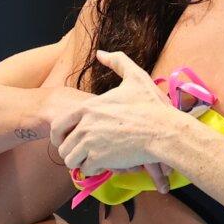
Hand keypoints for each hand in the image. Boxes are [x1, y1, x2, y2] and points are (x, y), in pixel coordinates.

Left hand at [52, 51, 188, 183]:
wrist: (164, 131)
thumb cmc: (152, 106)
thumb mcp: (136, 78)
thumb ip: (117, 62)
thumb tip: (100, 53)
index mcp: (88, 107)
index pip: (58, 125)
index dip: (60, 136)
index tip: (66, 141)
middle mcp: (85, 125)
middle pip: (63, 146)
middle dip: (72, 152)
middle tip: (83, 153)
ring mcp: (90, 143)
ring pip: (71, 160)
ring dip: (82, 162)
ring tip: (94, 160)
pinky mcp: (100, 159)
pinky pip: (86, 169)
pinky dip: (94, 170)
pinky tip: (106, 165)